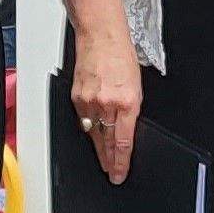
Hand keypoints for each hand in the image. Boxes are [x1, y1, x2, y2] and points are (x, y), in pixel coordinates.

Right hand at [71, 43, 142, 184]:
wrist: (101, 38)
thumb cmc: (121, 57)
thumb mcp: (137, 86)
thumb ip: (131, 109)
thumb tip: (126, 128)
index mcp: (127, 102)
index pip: (123, 141)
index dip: (122, 161)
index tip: (120, 173)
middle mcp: (107, 104)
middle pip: (107, 142)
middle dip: (110, 160)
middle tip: (112, 173)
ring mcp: (89, 102)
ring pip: (93, 133)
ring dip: (99, 148)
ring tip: (104, 161)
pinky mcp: (76, 98)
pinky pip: (83, 120)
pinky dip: (88, 128)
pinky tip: (92, 136)